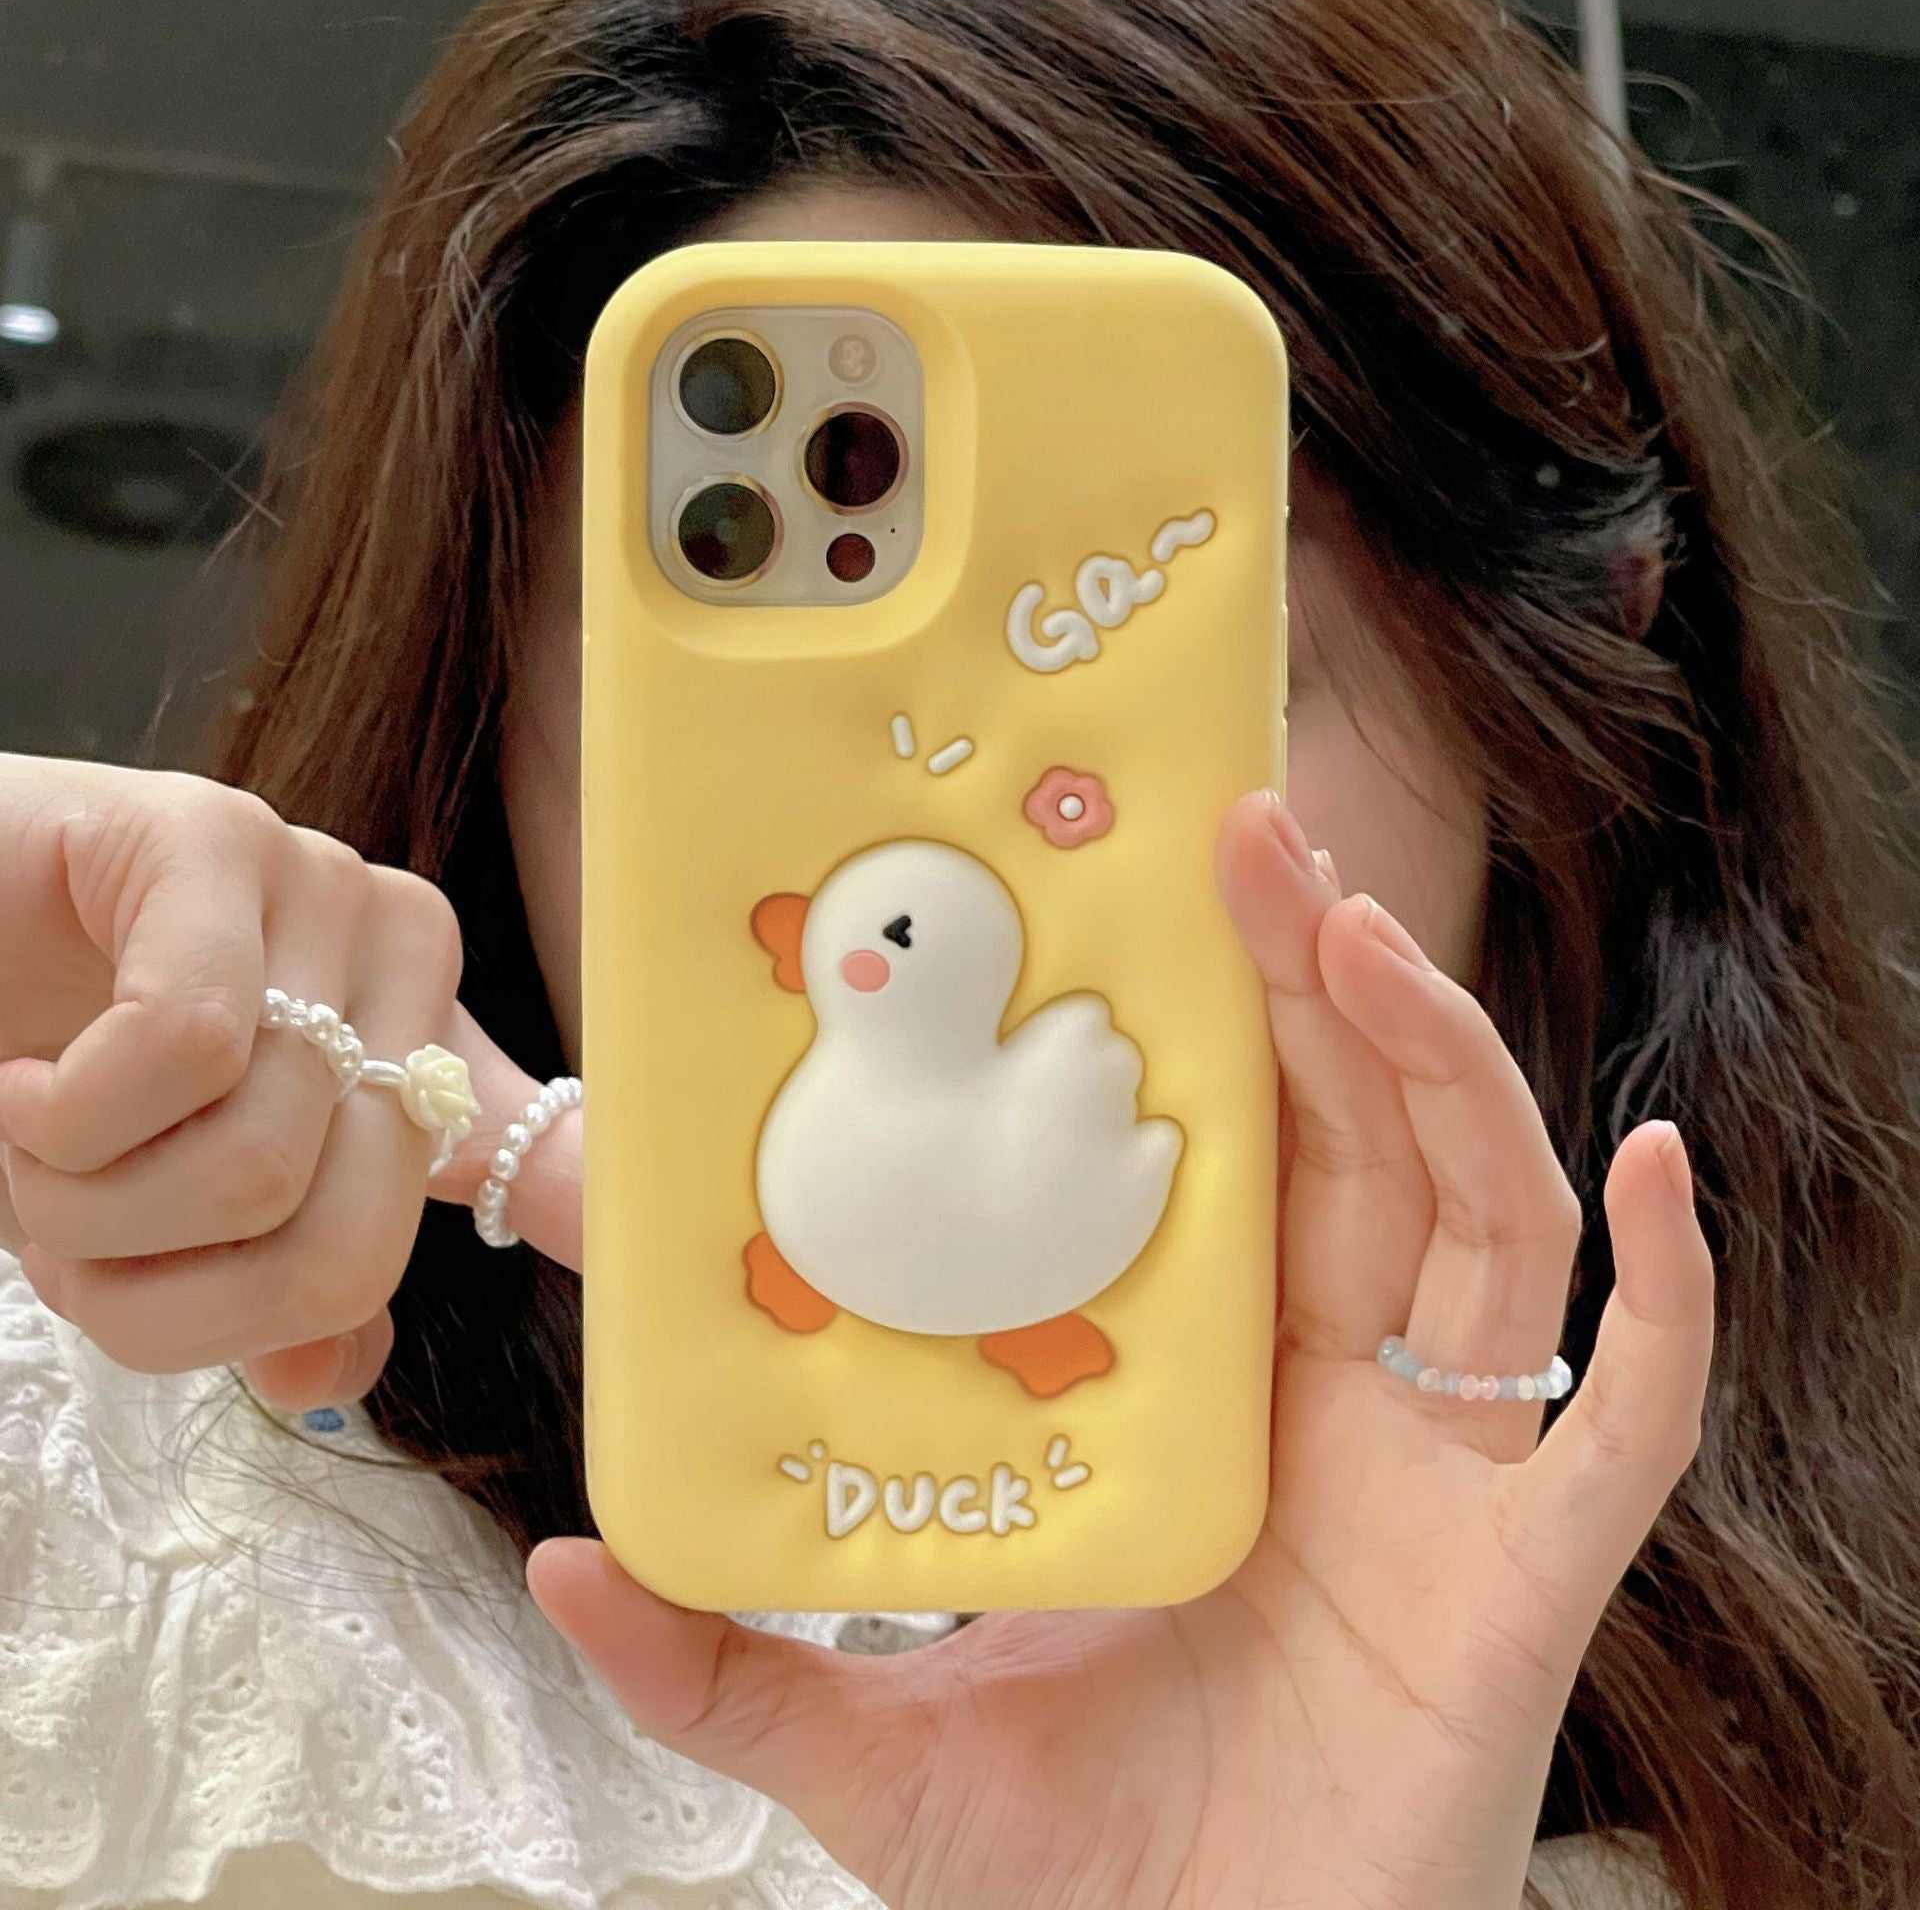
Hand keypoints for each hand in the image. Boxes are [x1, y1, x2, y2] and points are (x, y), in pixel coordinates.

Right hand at [0, 753, 580, 1408]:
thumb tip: (324, 1382)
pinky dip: (69, 1118)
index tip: (158, 1292)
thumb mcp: (161, 1204)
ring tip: (29, 1141)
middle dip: (159, 1294)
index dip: (299, 1304)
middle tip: (62, 1230)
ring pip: (261, 1162)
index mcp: (423, 1046)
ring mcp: (322, 884)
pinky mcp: (214, 834)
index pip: (408, 1248)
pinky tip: (18, 1084)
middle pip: (347, 1243)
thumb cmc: (43, 1068)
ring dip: (86, 1209)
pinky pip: (194, 1044)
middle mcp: (403, 956)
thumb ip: (266, 1278)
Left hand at [527, 789, 1712, 1909]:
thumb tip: (570, 1568)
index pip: (1229, 1159)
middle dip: (1318, 979)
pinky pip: (1632, 1412)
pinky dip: (1669, 1293)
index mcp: (1207, 1391)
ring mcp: (1442, 1477)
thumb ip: (733, 1663)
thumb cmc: (1082, 1878)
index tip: (1144, 887)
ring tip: (1361, 935)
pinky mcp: (1527, 1579)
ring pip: (1486, 1217)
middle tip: (1252, 835)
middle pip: (1360, 1139)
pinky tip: (1666, 1170)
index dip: (1206, 1022)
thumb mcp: (878, 1745)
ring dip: (1444, 1065)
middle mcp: (1336, 1399)